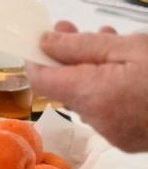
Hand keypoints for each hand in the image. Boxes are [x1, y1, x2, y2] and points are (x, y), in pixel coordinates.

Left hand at [29, 23, 147, 151]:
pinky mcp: (131, 140)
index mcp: (94, 96)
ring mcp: (116, 134)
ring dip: (93, 68)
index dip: (37, 56)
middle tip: (77, 29)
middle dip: (70, 56)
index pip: (42, 79)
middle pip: (67, 85)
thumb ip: (83, 46)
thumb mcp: (131, 48)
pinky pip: (108, 109)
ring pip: (89, 95)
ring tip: (111, 40)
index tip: (39, 38)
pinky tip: (129, 67)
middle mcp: (99, 121)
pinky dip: (111, 87)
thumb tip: (46, 43)